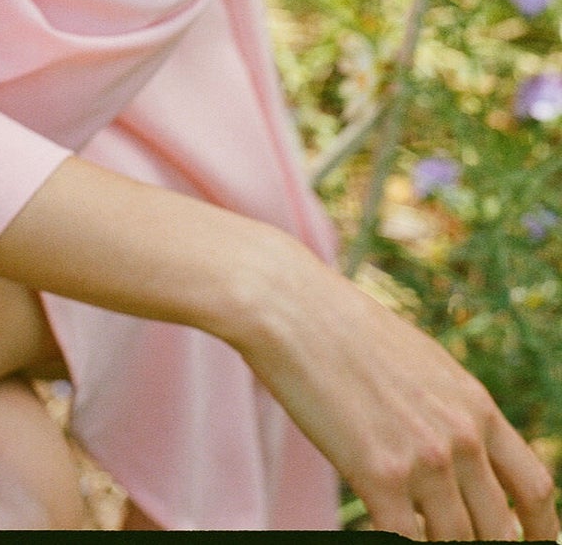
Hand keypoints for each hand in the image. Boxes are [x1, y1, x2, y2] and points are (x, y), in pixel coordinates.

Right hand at [242, 239, 557, 539]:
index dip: (540, 530)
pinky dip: (399, 542)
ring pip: (453, 541)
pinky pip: (406, 540)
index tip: (530, 544)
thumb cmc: (344, 329)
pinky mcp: (380, 475)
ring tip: (413, 530)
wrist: (291, 307)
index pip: (535, 488)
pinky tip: (379, 528)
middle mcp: (462, 435)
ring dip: (436, 542)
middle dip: (482, 544)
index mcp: (476, 405)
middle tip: (454, 538)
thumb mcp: (421, 362)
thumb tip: (466, 454)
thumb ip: (452, 410)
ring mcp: (424, 458)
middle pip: (498, 529)